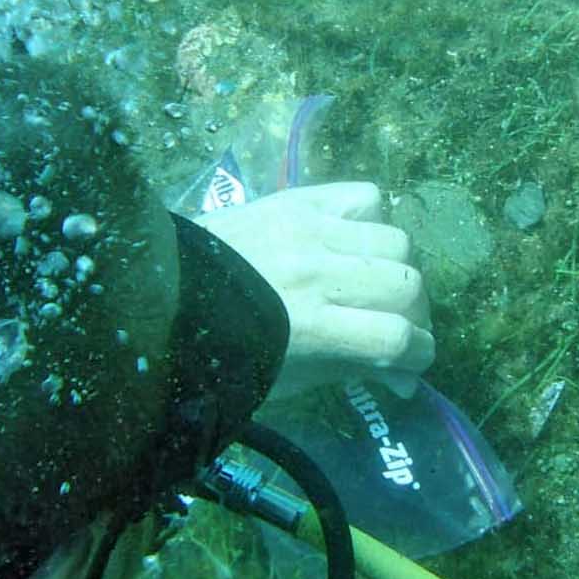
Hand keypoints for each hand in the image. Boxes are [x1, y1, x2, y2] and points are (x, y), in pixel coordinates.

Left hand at [192, 181, 432, 398]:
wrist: (159, 294)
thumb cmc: (222, 351)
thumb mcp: (285, 377)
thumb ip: (350, 369)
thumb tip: (406, 381)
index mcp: (308, 327)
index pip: (396, 338)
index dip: (418, 355)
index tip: (413, 361)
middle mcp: (315, 273)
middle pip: (406, 285)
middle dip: (414, 313)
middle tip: (398, 324)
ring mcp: (308, 228)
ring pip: (395, 241)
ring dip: (397, 268)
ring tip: (376, 282)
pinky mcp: (297, 198)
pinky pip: (365, 197)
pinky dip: (371, 220)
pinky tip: (353, 241)